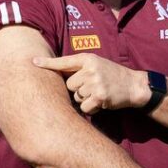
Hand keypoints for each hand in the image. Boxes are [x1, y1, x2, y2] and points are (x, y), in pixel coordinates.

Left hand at [33, 53, 148, 113]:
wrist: (134, 86)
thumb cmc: (111, 75)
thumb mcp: (96, 65)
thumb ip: (79, 68)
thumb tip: (56, 76)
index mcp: (88, 59)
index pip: (64, 62)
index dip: (47, 63)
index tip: (33, 62)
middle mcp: (90, 69)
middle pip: (69, 85)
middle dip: (77, 89)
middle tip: (92, 87)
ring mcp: (95, 83)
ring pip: (76, 97)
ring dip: (85, 99)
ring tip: (98, 93)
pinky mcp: (100, 97)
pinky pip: (84, 107)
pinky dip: (91, 108)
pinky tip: (101, 102)